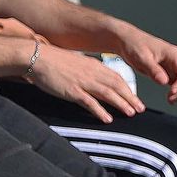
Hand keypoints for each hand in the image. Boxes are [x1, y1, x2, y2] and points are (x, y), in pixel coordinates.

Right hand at [29, 44, 145, 122]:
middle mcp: (91, 73)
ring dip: (121, 104)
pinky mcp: (72, 91)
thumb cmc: (52, 60)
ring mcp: (82, 82)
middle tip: (140, 109)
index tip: (134, 98)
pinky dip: (100, 111)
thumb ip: (85, 71)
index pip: (116, 77)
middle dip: (130, 98)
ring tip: (130, 113)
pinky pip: (90, 102)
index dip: (127, 89)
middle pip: (117, 86)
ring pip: (108, 94)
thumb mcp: (74, 63)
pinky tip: (107, 119)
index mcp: (93, 65)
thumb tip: (92, 81)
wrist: (37, 56)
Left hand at [107, 23, 176, 104]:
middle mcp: (175, 60)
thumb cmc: (134, 45)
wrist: (126, 42)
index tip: (172, 92)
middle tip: (171, 99)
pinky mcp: (167, 72)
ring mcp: (172, 66)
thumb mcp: (142, 58)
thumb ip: (154, 70)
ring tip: (170, 100)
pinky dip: (176, 92)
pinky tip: (169, 98)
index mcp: (173, 54)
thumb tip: (164, 81)